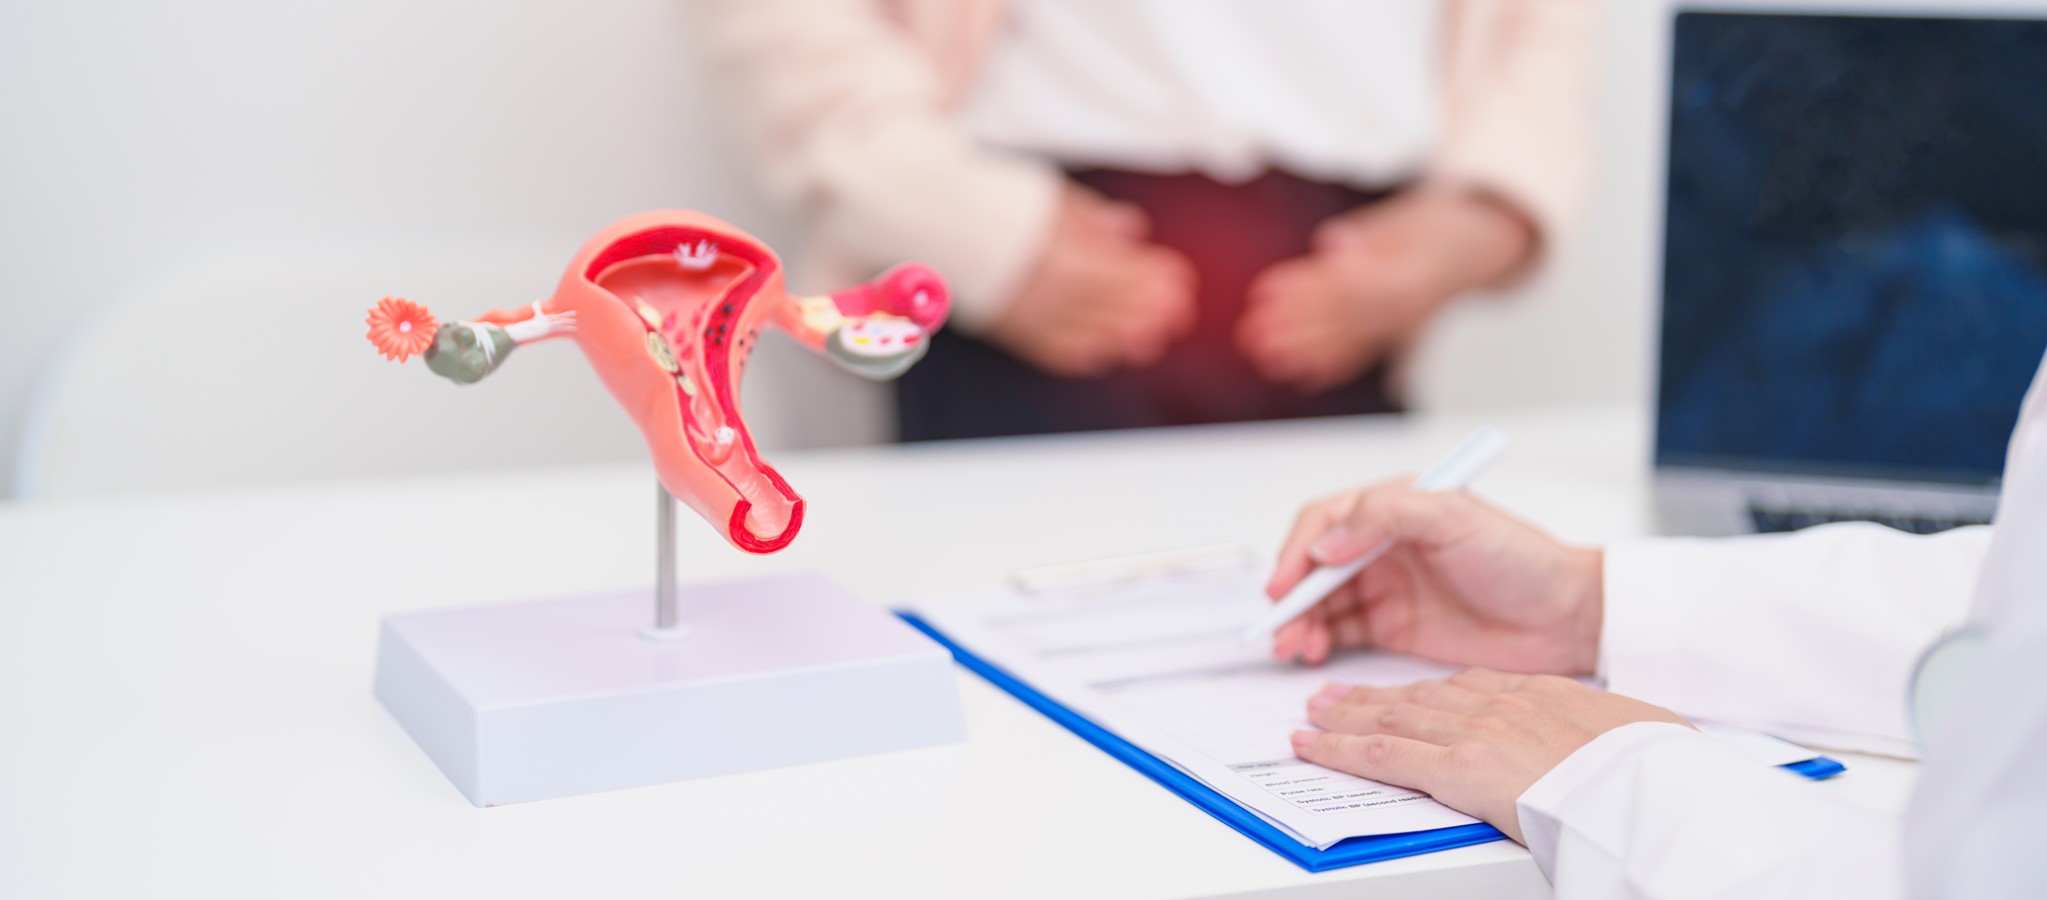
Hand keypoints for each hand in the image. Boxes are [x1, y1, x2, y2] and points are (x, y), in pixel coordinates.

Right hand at [986, 182, 1196, 377]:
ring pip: (1088, 331)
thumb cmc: (996, 208)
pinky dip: (1088, 351)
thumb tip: (1130, 228)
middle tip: (1179, 308)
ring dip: (1126, 333)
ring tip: (1154, 332)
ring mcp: (1028, 313)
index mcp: (1055, 249)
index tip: (1178, 275)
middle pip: (1109, 302)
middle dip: (1150, 307)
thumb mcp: (1052, 198)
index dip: (1153, 275)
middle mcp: (1043, 287)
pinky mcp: (1013, 330)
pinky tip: (1109, 350)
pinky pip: (1057, 350)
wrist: (941, 225)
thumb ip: (1093, 218)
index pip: (1117, 268)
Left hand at [1236, 188, 1536, 391]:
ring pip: (1347, 339)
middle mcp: (1404, 307)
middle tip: (1251, 333)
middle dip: (1293, 326)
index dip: (1304, 291)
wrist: (1478, 245)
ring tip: (1262, 356)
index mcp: (1408, 274)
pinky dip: (1334, 364)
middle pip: (1339, 317)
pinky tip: (1302, 374)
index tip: (1266, 292)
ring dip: (1303, 350)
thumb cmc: (1439, 224)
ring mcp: (1400, 324)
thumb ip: (1368, 234)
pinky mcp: (1396, 333)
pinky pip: (1364, 352)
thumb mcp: (1408, 215)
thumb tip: (1330, 244)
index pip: (1346, 285)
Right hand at [1265, 479, 1601, 673]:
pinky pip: (1339, 633)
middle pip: (1313, 565)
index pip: (1325, 521)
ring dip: (1299, 622)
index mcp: (1394, 507)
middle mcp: (1382, 544)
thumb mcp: (1456, 518)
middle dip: (1290, 595)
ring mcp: (1386, 587)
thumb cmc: (1522, 560)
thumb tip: (1325, 543)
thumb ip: (1386, 515)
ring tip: (1294, 648)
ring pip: (1320, 602)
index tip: (1285, 583)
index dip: (1298, 551)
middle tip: (1281, 625)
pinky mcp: (1393, 627)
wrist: (1567, 618)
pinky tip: (1314, 656)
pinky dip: (1318, 642)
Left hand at [1291, 669, 1690, 842]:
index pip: (1466, 687)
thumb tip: (1615, 745)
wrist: (1654, 784)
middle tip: (1335, 695)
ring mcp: (1473, 733)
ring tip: (1315, 712)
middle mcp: (1496, 705)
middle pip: (1419, 697)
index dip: (1426, 691)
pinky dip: (1339, 749)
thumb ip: (1603, 733)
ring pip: (1391, 719)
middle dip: (1372, 697)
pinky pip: (1382, 755)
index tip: (1405, 692)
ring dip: (1345, 716)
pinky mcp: (1457, 766)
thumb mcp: (1634, 731)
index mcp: (1537, 695)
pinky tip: (1311, 746)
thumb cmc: (1653, 765)